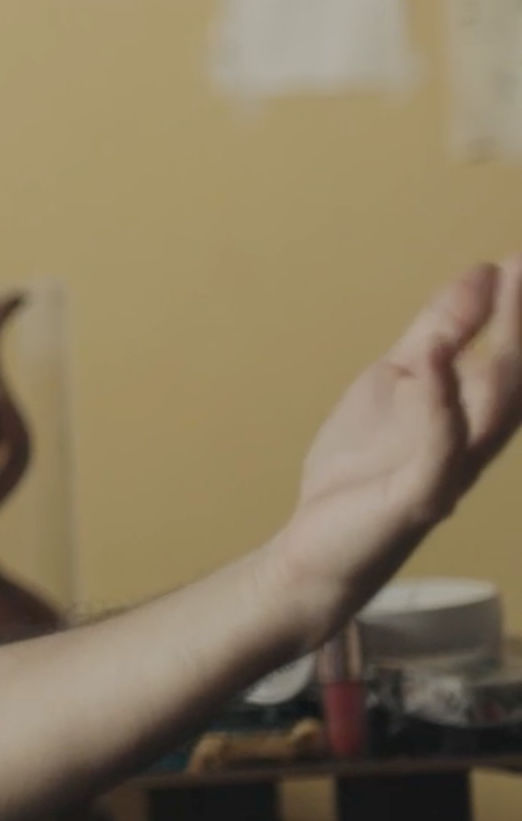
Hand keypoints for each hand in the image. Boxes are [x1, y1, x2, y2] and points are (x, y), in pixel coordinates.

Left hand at [267, 257, 521, 644]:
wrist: (319, 547)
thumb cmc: (364, 466)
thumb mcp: (397, 380)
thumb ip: (440, 331)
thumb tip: (484, 273)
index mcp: (474, 410)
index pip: (512, 352)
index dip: (520, 307)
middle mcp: (475, 439)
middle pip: (517, 376)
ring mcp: (451, 469)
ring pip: (492, 408)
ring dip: (507, 350)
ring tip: (507, 290)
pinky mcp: (417, 497)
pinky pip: (437, 448)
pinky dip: (440, 402)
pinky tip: (435, 361)